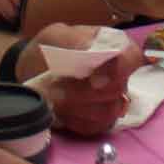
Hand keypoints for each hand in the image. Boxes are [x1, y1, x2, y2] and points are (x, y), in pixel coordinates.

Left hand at [32, 24, 146, 135]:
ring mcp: (110, 99)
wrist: (31, 73)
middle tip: (57, 86)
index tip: (94, 80)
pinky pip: (95, 127)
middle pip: (119, 89)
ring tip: (54, 97)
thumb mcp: (55, 36)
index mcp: (113, 46)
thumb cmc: (47, 50)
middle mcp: (118, 73)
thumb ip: (75, 40)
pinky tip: (60, 111)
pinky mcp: (99, 120)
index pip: (132, 56)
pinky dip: (74, 120)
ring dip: (76, 107)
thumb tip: (92, 52)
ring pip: (108, 112)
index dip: (119, 69)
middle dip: (85, 92)